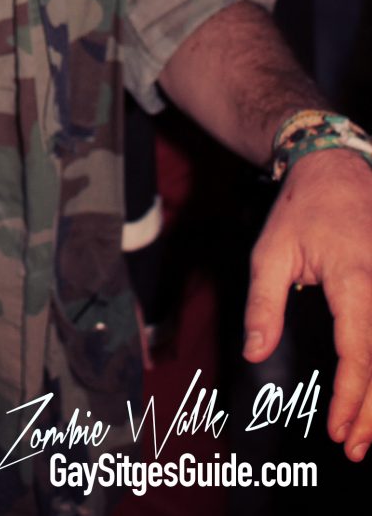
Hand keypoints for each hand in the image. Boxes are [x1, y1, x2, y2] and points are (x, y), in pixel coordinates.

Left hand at [243, 148, 371, 459]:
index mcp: (355, 280)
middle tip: (351, 447)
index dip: (349, 395)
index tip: (335, 428)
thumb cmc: (301, 209)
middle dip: (371, 410)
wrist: (335, 168)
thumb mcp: (270, 252)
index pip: (357, 351)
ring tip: (364, 434)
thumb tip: (256, 354)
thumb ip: (263, 304)